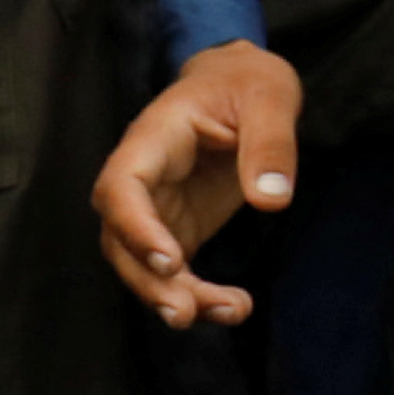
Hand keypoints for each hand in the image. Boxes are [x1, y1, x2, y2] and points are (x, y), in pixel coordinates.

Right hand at [94, 42, 302, 324]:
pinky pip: (174, 271)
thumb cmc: (247, 82)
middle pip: (122, 239)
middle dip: (149, 282)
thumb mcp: (270, 96)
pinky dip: (198, 293)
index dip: (135, 228)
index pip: (121, 188)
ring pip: (143, 264)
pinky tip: (234, 307)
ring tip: (229, 311)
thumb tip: (272, 200)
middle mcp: (144, 180)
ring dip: (174, 296)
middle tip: (185, 313)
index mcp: (153, 139)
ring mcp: (157, 208)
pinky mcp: (178, 227)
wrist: (242, 83)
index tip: (169, 260)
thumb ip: (270, 143)